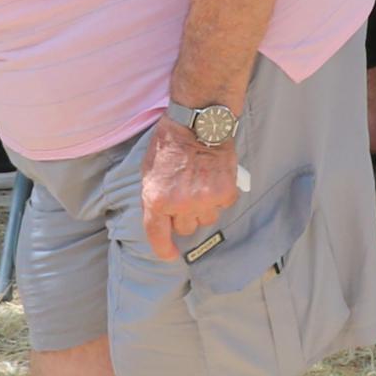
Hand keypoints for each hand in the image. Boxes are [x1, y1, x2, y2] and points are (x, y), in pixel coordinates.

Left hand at [136, 119, 240, 266]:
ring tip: (202, 185)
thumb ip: (155, 200)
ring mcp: (204, 199)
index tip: (170, 254)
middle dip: (184, 216)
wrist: (198, 121)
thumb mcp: (149, 174)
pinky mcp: (226, 192)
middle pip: (185, 229)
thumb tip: (163, 221)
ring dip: (204, 208)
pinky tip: (215, 179)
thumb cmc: (170, 144)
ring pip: (206, 220)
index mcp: (156, 200)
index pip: (158, 236)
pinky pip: (223, 206)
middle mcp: (180, 204)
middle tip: (186, 197)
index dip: (164, 249)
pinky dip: (221, 196)